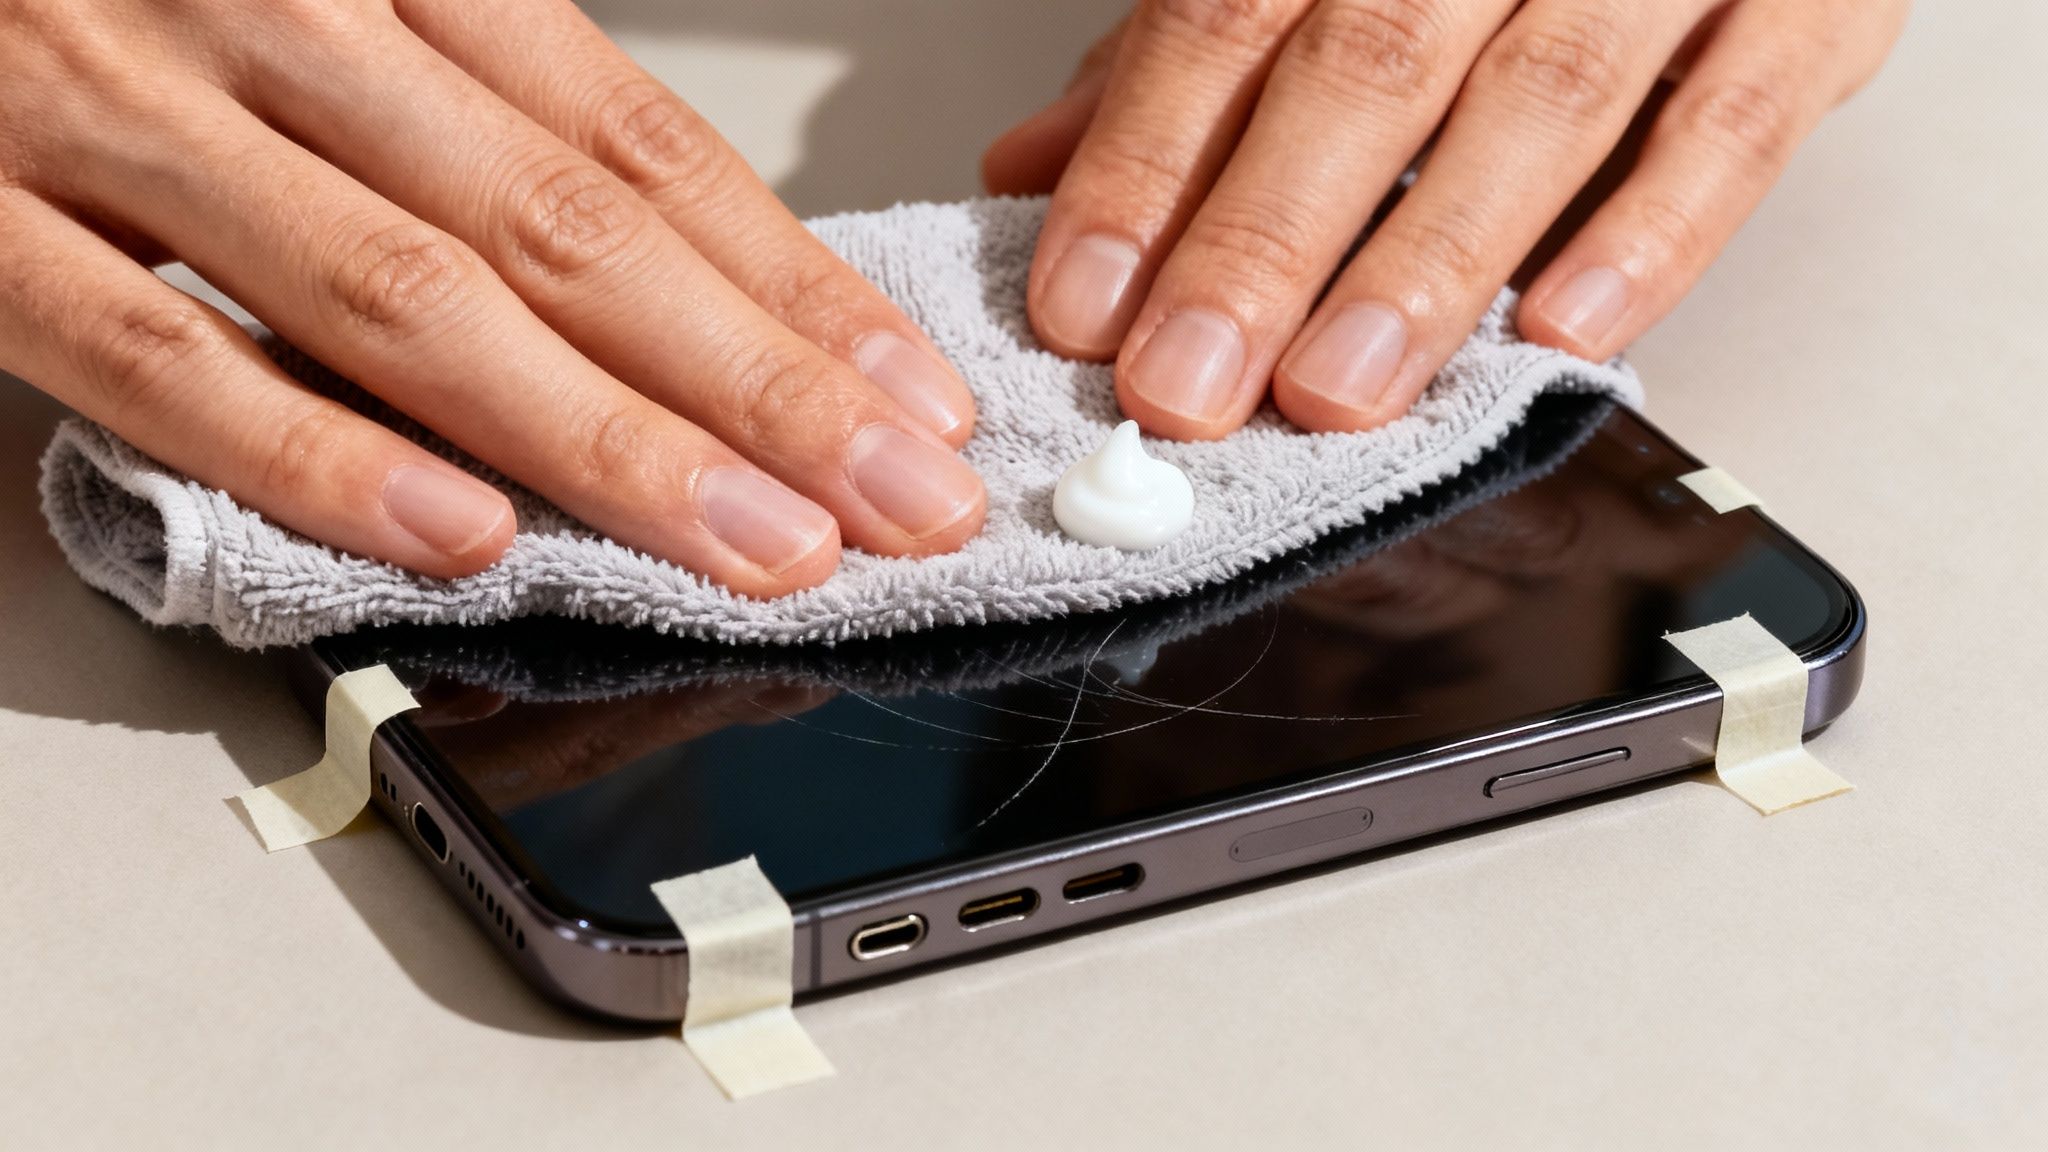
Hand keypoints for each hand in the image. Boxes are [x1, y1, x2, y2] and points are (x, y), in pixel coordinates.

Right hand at [0, 0, 986, 593]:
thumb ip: (479, 117)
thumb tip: (680, 283)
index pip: (635, 144)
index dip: (787, 283)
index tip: (905, 397)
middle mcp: (275, 20)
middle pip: (563, 229)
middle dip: (757, 386)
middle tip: (898, 500)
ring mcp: (118, 112)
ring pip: (404, 296)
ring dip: (602, 442)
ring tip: (751, 547)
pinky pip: (153, 352)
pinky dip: (312, 452)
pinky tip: (462, 535)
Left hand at [984, 0, 1906, 438]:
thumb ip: (1191, 60)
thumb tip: (1032, 168)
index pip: (1225, 18)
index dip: (1146, 165)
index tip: (1083, 305)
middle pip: (1365, 65)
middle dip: (1262, 241)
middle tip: (1185, 385)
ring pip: (1540, 100)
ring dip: (1428, 262)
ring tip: (1334, 392)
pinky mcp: (1810, 2)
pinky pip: (1732, 123)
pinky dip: (1651, 235)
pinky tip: (1560, 334)